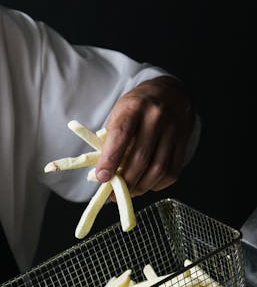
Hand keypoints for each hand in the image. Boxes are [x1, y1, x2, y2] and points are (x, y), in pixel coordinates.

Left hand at [95, 75, 195, 195]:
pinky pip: (172, 171)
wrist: (170, 92)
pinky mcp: (184, 142)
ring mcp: (173, 129)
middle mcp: (156, 117)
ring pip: (158, 168)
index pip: (121, 136)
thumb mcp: (119, 113)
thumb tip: (104, 173)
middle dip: (126, 181)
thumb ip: (110, 140)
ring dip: (141, 187)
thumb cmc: (137, 107)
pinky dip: (158, 184)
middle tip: (113, 194)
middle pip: (141, 157)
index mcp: (134, 107)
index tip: (102, 178)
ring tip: (129, 192)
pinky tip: (147, 184)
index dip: (110, 159)